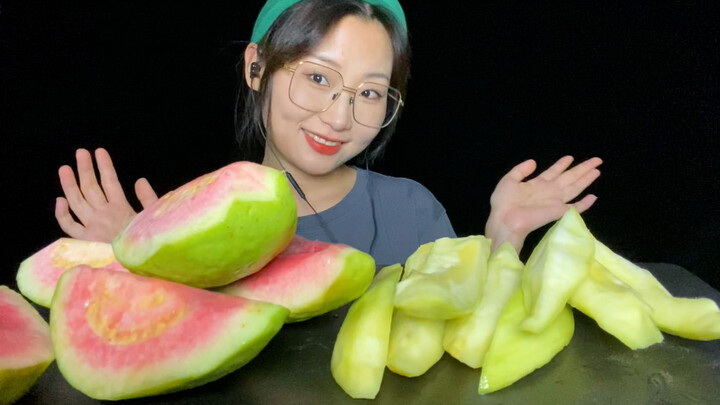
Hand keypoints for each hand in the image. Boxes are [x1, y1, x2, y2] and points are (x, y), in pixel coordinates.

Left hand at [54, 148, 157, 241]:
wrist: (136, 270)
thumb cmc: (147, 245)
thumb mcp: (153, 219)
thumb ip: (148, 199)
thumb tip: (139, 180)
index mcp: (121, 209)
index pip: (110, 182)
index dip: (104, 166)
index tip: (99, 151)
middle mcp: (103, 215)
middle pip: (90, 187)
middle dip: (85, 168)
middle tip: (80, 153)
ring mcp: (91, 227)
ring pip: (76, 201)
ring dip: (69, 184)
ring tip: (65, 168)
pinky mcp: (84, 240)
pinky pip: (69, 225)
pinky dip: (62, 213)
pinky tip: (60, 200)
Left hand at [485, 156, 601, 251]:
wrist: (505, 219)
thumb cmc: (504, 202)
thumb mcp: (509, 180)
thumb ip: (521, 170)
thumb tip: (534, 161)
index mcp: (537, 184)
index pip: (553, 172)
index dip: (562, 164)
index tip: (570, 157)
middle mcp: (549, 191)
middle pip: (569, 177)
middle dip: (582, 169)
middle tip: (596, 160)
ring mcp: (555, 201)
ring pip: (575, 188)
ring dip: (586, 179)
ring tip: (597, 170)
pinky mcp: (558, 212)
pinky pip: (575, 208)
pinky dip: (585, 204)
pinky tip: (593, 197)